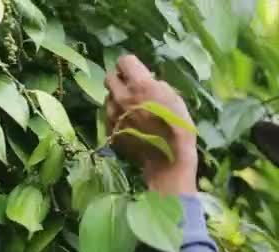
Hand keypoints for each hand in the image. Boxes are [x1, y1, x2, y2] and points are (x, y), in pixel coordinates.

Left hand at [104, 55, 197, 194]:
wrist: (167, 158)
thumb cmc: (177, 126)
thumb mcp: (174, 97)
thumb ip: (155, 84)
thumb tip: (146, 80)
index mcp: (140, 85)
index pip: (123, 61)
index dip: (129, 64)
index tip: (135, 71)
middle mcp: (122, 97)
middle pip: (109, 77)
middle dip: (119, 79)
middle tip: (130, 87)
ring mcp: (112, 114)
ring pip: (107, 97)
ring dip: (117, 98)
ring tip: (131, 109)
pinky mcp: (109, 129)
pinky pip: (107, 115)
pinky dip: (115, 115)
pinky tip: (128, 123)